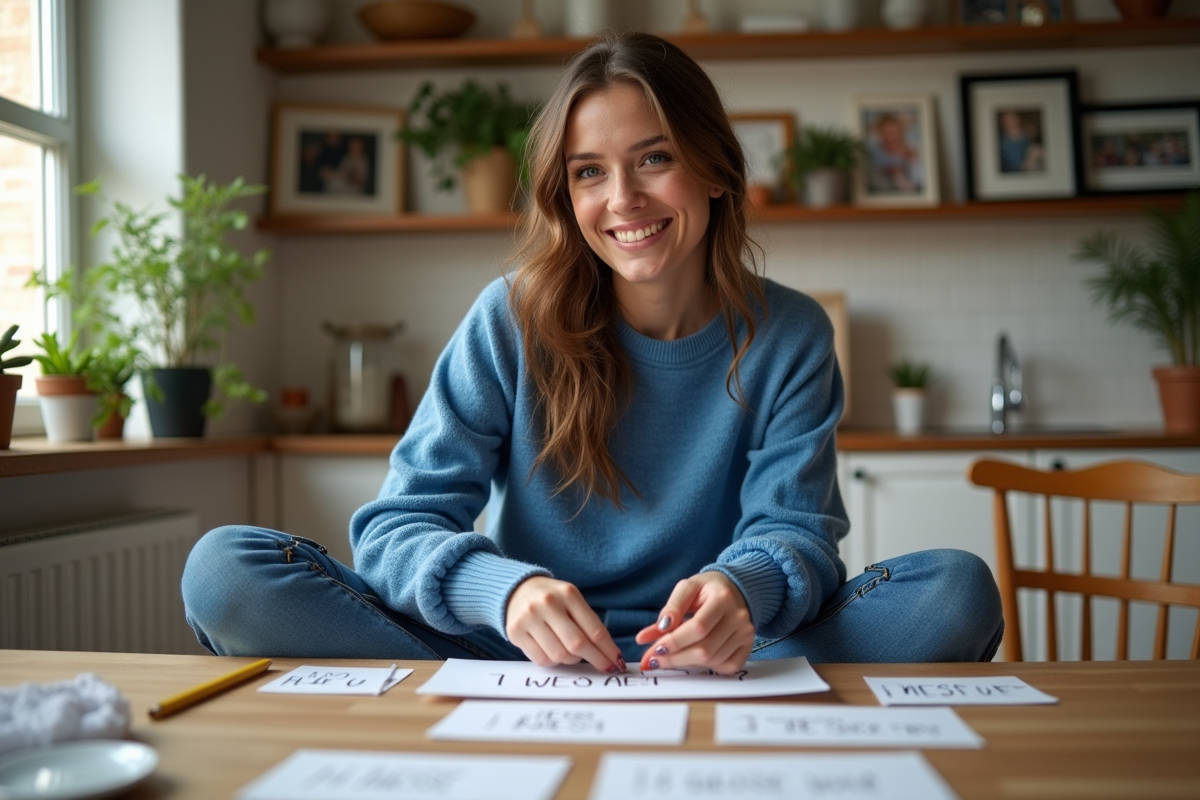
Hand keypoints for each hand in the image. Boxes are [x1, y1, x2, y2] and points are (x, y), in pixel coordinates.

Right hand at [506, 576, 623, 672]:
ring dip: (571, 660)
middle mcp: (547, 604)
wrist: (518, 589)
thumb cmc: (553, 598)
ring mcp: (529, 618)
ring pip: (559, 655)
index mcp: (568, 594)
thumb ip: (588, 622)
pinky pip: (541, 659)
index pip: (594, 629)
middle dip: (596, 659)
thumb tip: (608, 654)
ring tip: (572, 653)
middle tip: (605, 667)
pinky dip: (553, 661)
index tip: (616, 661)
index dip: (608, 650)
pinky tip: (554, 651)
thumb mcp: (572, 600)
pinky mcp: (515, 632)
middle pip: (577, 644)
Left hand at [635, 572, 753, 674]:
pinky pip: (727, 667)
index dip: (674, 642)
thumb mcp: (687, 588)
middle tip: (654, 660)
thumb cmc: (708, 589)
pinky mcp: (748, 646)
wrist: (737, 588)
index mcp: (722, 598)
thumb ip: (669, 610)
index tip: (653, 650)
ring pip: (713, 661)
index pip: (698, 627)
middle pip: (705, 649)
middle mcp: (738, 617)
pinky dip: (708, 667)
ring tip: (669, 658)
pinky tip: (695, 658)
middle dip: (675, 658)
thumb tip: (645, 637)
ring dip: (686, 664)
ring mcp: (746, 634)